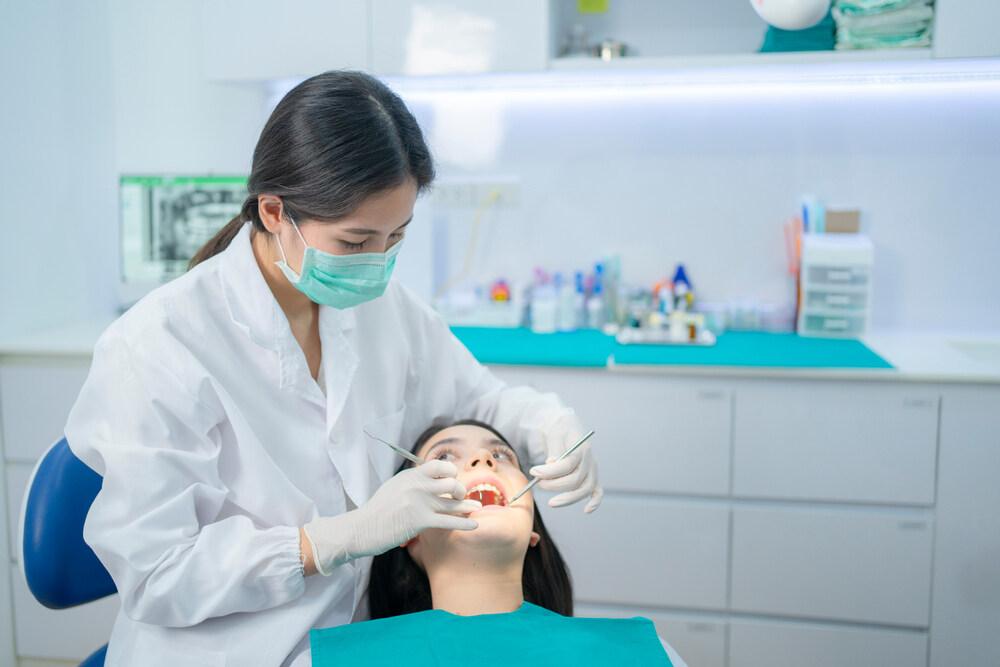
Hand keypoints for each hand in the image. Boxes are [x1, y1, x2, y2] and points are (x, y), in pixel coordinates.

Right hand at [302, 460, 480, 575]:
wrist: (360, 529)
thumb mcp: (394, 488)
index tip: (453, 479)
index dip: (451, 471)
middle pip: (450, 481)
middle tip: (461, 497)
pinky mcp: (419, 521)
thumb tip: (432, 478)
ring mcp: (418, 503)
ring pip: (452, 501)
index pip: (438, 465)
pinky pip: (448, 520)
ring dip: (466, 505)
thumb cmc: (377, 511)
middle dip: (460, 489)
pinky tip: (474, 524)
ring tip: (476, 508)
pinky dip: (464, 523)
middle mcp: (416, 485)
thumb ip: (413, 482)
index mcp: (410, 476)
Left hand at [533, 413, 602, 512]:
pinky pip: (598, 492)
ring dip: (568, 499)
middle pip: (575, 480)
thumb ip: (554, 450)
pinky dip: (595, 502)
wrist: (570, 432)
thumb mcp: (556, 436)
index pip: (567, 464)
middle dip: (554, 485)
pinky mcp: (593, 478)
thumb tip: (550, 463)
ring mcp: (593, 471)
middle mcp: (589, 462)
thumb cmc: (561, 434)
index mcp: (581, 449)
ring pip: (584, 490)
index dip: (549, 471)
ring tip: (551, 502)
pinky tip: (586, 510)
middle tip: (538, 483)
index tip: (534, 472)